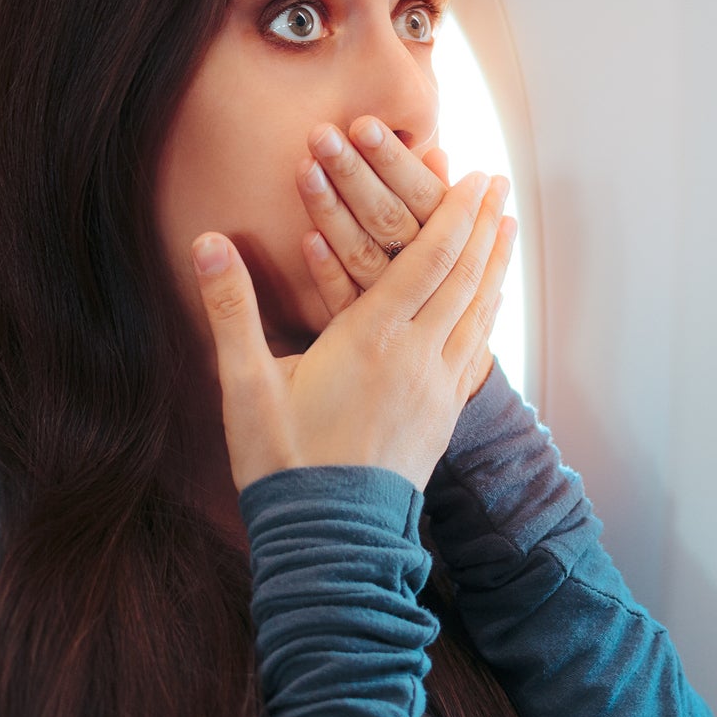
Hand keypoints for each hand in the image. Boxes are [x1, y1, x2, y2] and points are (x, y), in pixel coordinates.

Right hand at [191, 168, 517, 491]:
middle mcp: (417, 357)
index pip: (427, 261)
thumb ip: (231, 307)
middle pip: (463, 276)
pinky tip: (491, 302)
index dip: (455, 214)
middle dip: (483, 225)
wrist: (329, 539)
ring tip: (508, 228)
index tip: (474, 176)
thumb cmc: (281, 460)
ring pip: (478, 312)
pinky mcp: (444, 416)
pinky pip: (476, 350)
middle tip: (501, 184)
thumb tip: (207, 241)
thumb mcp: (243, 383)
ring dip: (494, 264)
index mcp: (372, 339)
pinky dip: (487, 313)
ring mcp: (438, 388)